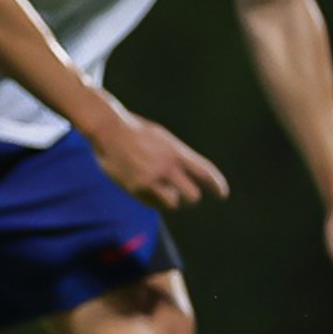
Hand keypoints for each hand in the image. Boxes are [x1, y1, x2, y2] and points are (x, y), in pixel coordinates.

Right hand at [89, 105, 229, 209]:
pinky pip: (153, 203)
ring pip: (173, 203)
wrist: (109, 130)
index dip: (217, 185)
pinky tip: (147, 188)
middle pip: (192, 196)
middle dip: (191, 197)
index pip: (205, 172)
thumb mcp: (165, 139)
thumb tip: (190, 175)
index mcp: (177, 152)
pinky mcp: (135, 188)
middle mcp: (166, 167)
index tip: (223, 194)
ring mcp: (150, 179)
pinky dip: (154, 200)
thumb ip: (178, 157)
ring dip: (171, 200)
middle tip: (189, 196)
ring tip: (164, 190)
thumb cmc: (138, 133)